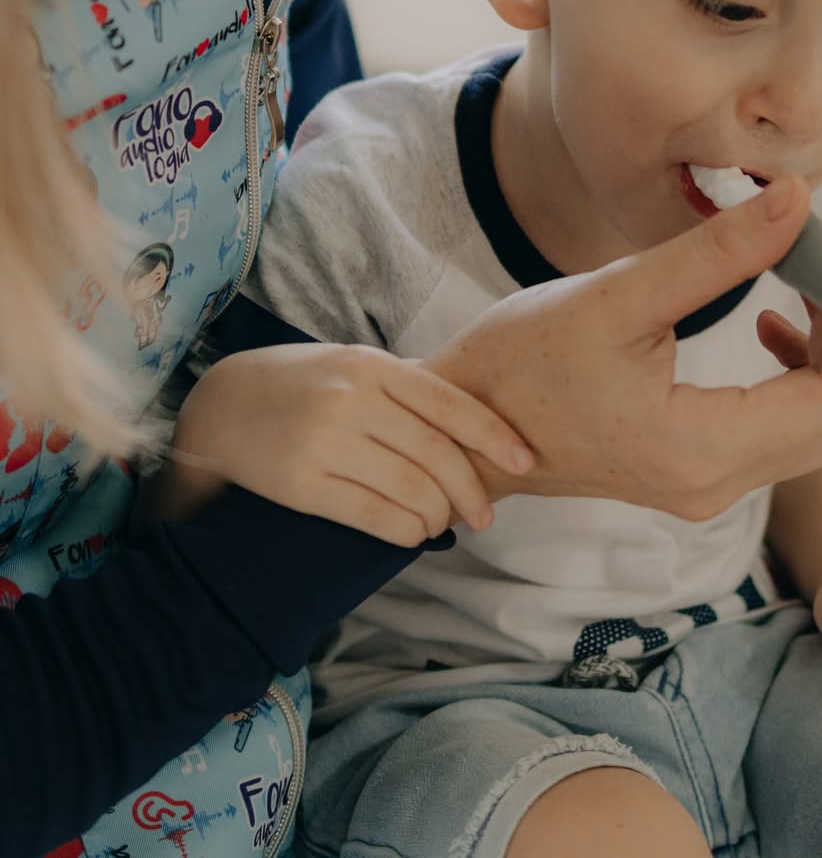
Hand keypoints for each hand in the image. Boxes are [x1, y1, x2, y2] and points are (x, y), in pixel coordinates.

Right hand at [164, 342, 534, 546]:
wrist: (220, 406)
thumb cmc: (303, 385)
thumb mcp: (352, 366)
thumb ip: (405, 388)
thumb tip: (475, 427)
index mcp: (372, 366)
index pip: (449, 403)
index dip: (493, 436)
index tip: (523, 460)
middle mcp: (352, 401)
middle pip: (436, 454)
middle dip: (470, 491)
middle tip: (485, 514)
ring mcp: (326, 443)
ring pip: (411, 491)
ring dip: (439, 516)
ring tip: (443, 523)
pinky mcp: (304, 485)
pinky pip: (375, 517)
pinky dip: (407, 532)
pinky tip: (413, 533)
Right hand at [427, 177, 821, 520]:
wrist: (466, 423)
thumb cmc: (522, 359)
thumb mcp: (618, 296)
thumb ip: (716, 255)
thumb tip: (798, 202)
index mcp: (700, 449)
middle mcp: (713, 484)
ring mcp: (703, 487)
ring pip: (810, 428)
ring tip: (807, 283)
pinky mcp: (690, 473)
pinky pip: (774, 432)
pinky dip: (791, 379)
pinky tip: (769, 325)